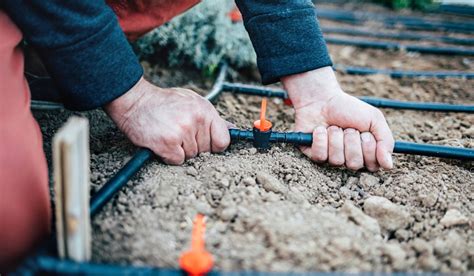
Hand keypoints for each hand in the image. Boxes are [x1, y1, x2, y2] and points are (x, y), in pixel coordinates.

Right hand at [104, 77, 229, 164]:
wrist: (135, 101)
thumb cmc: (164, 103)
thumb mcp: (192, 102)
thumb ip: (212, 118)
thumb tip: (232, 129)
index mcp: (205, 110)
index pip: (223, 141)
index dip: (214, 146)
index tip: (205, 143)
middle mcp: (196, 120)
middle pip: (206, 151)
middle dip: (194, 147)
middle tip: (178, 132)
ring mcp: (182, 132)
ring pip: (191, 157)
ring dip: (180, 151)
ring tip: (169, 134)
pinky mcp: (168, 143)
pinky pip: (177, 161)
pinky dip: (169, 156)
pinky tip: (162, 143)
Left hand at [282, 67, 393, 170]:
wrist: (322, 99)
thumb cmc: (349, 109)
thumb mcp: (374, 119)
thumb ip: (386, 141)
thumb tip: (389, 166)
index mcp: (365, 154)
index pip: (373, 166)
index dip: (369, 148)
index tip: (365, 132)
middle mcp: (348, 159)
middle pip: (355, 164)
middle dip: (352, 141)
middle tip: (348, 128)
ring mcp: (331, 158)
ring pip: (337, 160)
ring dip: (336, 138)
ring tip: (333, 127)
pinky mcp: (314, 155)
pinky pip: (320, 156)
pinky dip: (321, 139)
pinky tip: (320, 130)